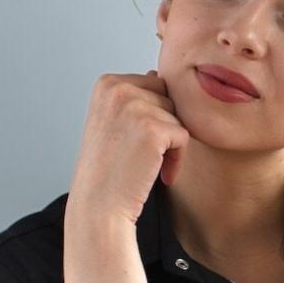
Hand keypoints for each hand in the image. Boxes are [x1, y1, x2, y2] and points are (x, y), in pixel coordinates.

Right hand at [63, 71, 187, 282]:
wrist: (99, 207)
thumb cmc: (107, 170)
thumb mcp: (111, 122)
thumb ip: (132, 97)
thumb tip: (155, 75)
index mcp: (106, 83)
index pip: (154, 86)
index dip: (152, 117)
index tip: (134, 143)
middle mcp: (118, 88)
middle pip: (169, 97)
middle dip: (164, 127)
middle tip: (143, 156)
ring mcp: (135, 106)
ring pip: (178, 116)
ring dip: (170, 145)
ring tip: (147, 166)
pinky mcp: (153, 128)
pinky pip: (184, 136)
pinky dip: (177, 159)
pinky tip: (159, 175)